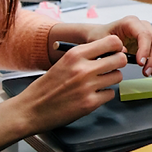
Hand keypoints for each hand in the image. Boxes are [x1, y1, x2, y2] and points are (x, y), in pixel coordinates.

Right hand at [10, 36, 127, 133]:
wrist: (30, 109)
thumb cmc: (47, 86)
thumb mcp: (64, 62)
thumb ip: (85, 56)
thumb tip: (112, 51)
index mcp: (75, 54)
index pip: (112, 42)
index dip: (116, 47)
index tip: (113, 52)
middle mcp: (83, 68)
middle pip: (120, 59)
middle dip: (117, 64)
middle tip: (109, 68)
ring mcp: (87, 86)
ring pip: (118, 77)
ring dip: (111, 80)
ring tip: (97, 83)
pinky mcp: (90, 103)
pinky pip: (111, 94)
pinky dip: (104, 95)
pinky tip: (91, 95)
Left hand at [87, 16, 151, 76]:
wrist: (102, 36)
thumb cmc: (101, 37)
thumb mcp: (100, 40)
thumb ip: (111, 46)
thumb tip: (125, 52)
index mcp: (131, 22)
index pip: (144, 34)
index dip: (145, 50)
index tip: (140, 63)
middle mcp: (144, 26)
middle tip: (147, 72)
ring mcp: (151, 34)